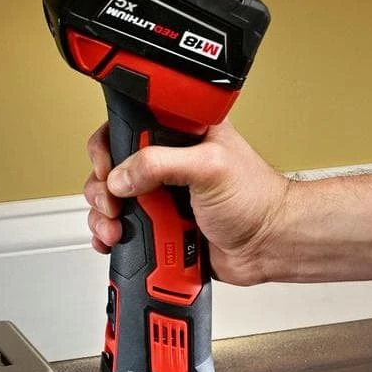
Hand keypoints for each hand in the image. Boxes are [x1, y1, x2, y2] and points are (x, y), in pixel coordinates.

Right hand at [83, 118, 291, 285]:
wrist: (268, 246)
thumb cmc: (256, 200)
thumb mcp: (209, 167)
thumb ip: (160, 163)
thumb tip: (121, 176)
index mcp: (181, 132)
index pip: (129, 124)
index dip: (110, 144)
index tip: (109, 164)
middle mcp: (167, 162)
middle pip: (112, 165)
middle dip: (102, 186)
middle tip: (114, 201)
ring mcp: (161, 196)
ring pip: (113, 200)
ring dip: (103, 214)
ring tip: (115, 226)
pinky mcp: (160, 226)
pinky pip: (124, 228)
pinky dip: (110, 235)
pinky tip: (113, 239)